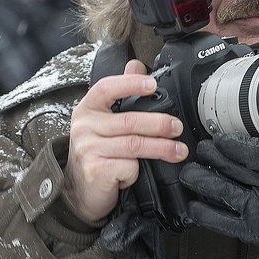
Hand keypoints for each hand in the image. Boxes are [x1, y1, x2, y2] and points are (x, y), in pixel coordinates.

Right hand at [64, 59, 187, 224]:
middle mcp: (85, 127)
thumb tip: (135, 66)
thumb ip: (120, 94)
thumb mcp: (104, 121)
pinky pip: (128, 166)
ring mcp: (88, 149)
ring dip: (162, 148)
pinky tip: (136, 174)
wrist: (79, 192)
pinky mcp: (95, 171)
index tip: (152, 85)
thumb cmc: (97, 153)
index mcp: (88, 109)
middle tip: (177, 127)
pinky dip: (138, 171)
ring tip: (179, 151)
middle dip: (160, 124)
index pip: (106, 88)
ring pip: (135, 145)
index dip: (130, 84)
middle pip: (130, 121)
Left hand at [179, 133, 258, 258]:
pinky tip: (194, 204)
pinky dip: (202, 212)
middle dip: (208, 155)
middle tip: (201, 148)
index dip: (227, 143)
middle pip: (228, 167)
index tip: (219, 138)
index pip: (248, 152)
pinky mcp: (253, 233)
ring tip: (190, 171)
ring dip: (198, 178)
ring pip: (218, 191)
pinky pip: (220, 221)